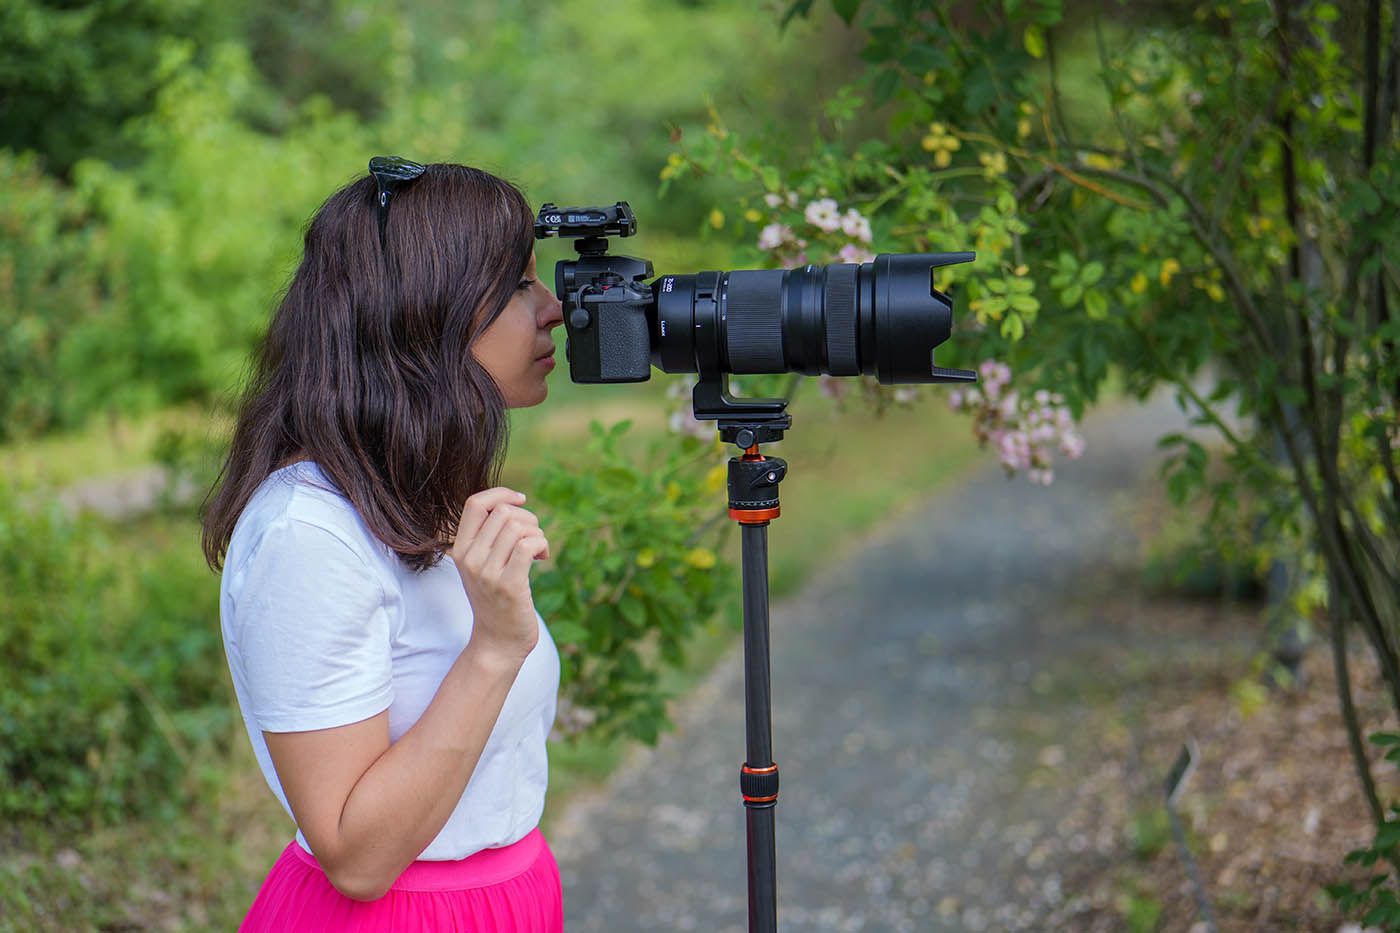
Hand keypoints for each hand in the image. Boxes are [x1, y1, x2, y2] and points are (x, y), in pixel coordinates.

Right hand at [448, 487, 548, 662]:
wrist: (497, 642)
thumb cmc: (495, 599)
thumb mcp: (482, 565)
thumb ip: (488, 536)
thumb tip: (512, 502)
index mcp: (460, 549)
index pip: (475, 503)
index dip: (502, 494)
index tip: (521, 501)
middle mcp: (470, 559)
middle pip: (504, 512)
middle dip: (528, 519)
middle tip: (534, 539)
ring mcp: (488, 573)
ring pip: (519, 527)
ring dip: (538, 533)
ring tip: (538, 551)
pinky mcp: (509, 586)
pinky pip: (529, 545)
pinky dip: (542, 544)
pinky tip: (543, 557)